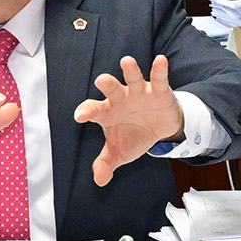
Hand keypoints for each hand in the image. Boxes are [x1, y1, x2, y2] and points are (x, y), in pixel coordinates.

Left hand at [72, 55, 185, 187]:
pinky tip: (160, 60)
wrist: (160, 130)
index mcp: (108, 112)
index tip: (79, 116)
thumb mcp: (119, 152)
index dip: (86, 111)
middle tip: (101, 80)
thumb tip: (99, 180)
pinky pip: (158, 79)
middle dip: (107, 85)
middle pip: (112, 90)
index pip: (94, 110)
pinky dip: (159, 70)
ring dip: (131, 71)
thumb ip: (106, 163)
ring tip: (127, 62)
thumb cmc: (133, 135)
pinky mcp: (159, 91)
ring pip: (133, 79)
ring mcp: (140, 92)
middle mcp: (122, 99)